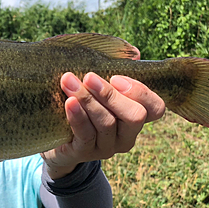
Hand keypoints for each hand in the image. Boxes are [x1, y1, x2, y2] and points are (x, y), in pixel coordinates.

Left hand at [41, 72, 164, 178]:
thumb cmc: (79, 103)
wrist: (52, 136)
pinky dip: (77, 116)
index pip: (156, 108)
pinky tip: (68, 102)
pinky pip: (86, 134)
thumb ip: (114, 70)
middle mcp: (126, 136)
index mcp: (135, 117)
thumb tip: (134, 54)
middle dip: (111, 94)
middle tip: (88, 77)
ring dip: (88, 100)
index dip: (141, 92)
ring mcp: (107, 148)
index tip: (116, 77)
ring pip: (107, 123)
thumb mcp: (96, 86)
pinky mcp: (85, 153)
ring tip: (68, 81)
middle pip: (134, 116)